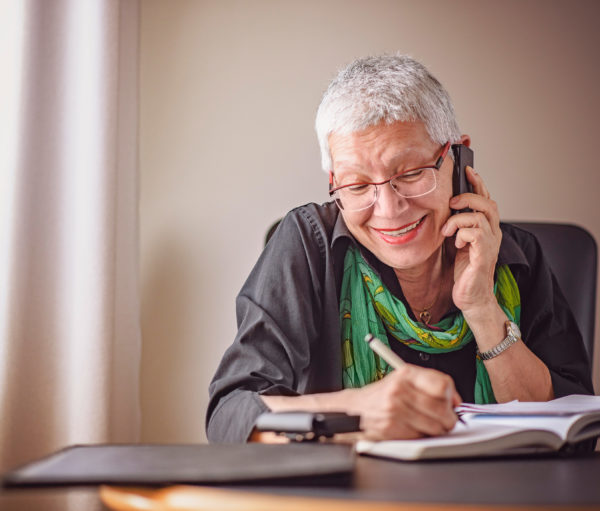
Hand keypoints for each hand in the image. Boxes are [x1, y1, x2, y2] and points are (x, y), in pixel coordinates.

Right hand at [351, 364, 460, 440]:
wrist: (354, 409)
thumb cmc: (382, 395)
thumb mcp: (403, 380)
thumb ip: (429, 385)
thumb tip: (455, 401)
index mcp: (405, 373)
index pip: (442, 384)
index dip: (452, 396)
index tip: (452, 403)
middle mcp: (399, 389)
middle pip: (441, 409)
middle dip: (449, 418)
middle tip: (446, 420)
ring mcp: (394, 409)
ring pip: (434, 426)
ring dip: (436, 429)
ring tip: (426, 424)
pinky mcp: (391, 428)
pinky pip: (420, 436)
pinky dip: (421, 436)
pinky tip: (412, 428)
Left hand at [442, 166, 501, 318]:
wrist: (472, 299)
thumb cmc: (465, 273)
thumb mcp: (457, 243)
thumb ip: (456, 227)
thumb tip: (444, 210)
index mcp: (486, 229)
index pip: (486, 200)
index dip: (478, 183)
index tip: (467, 170)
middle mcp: (493, 234)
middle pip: (488, 202)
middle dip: (468, 197)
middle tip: (451, 202)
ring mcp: (490, 244)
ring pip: (479, 216)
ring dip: (458, 220)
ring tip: (447, 232)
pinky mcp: (484, 255)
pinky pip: (475, 233)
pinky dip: (461, 234)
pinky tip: (455, 244)